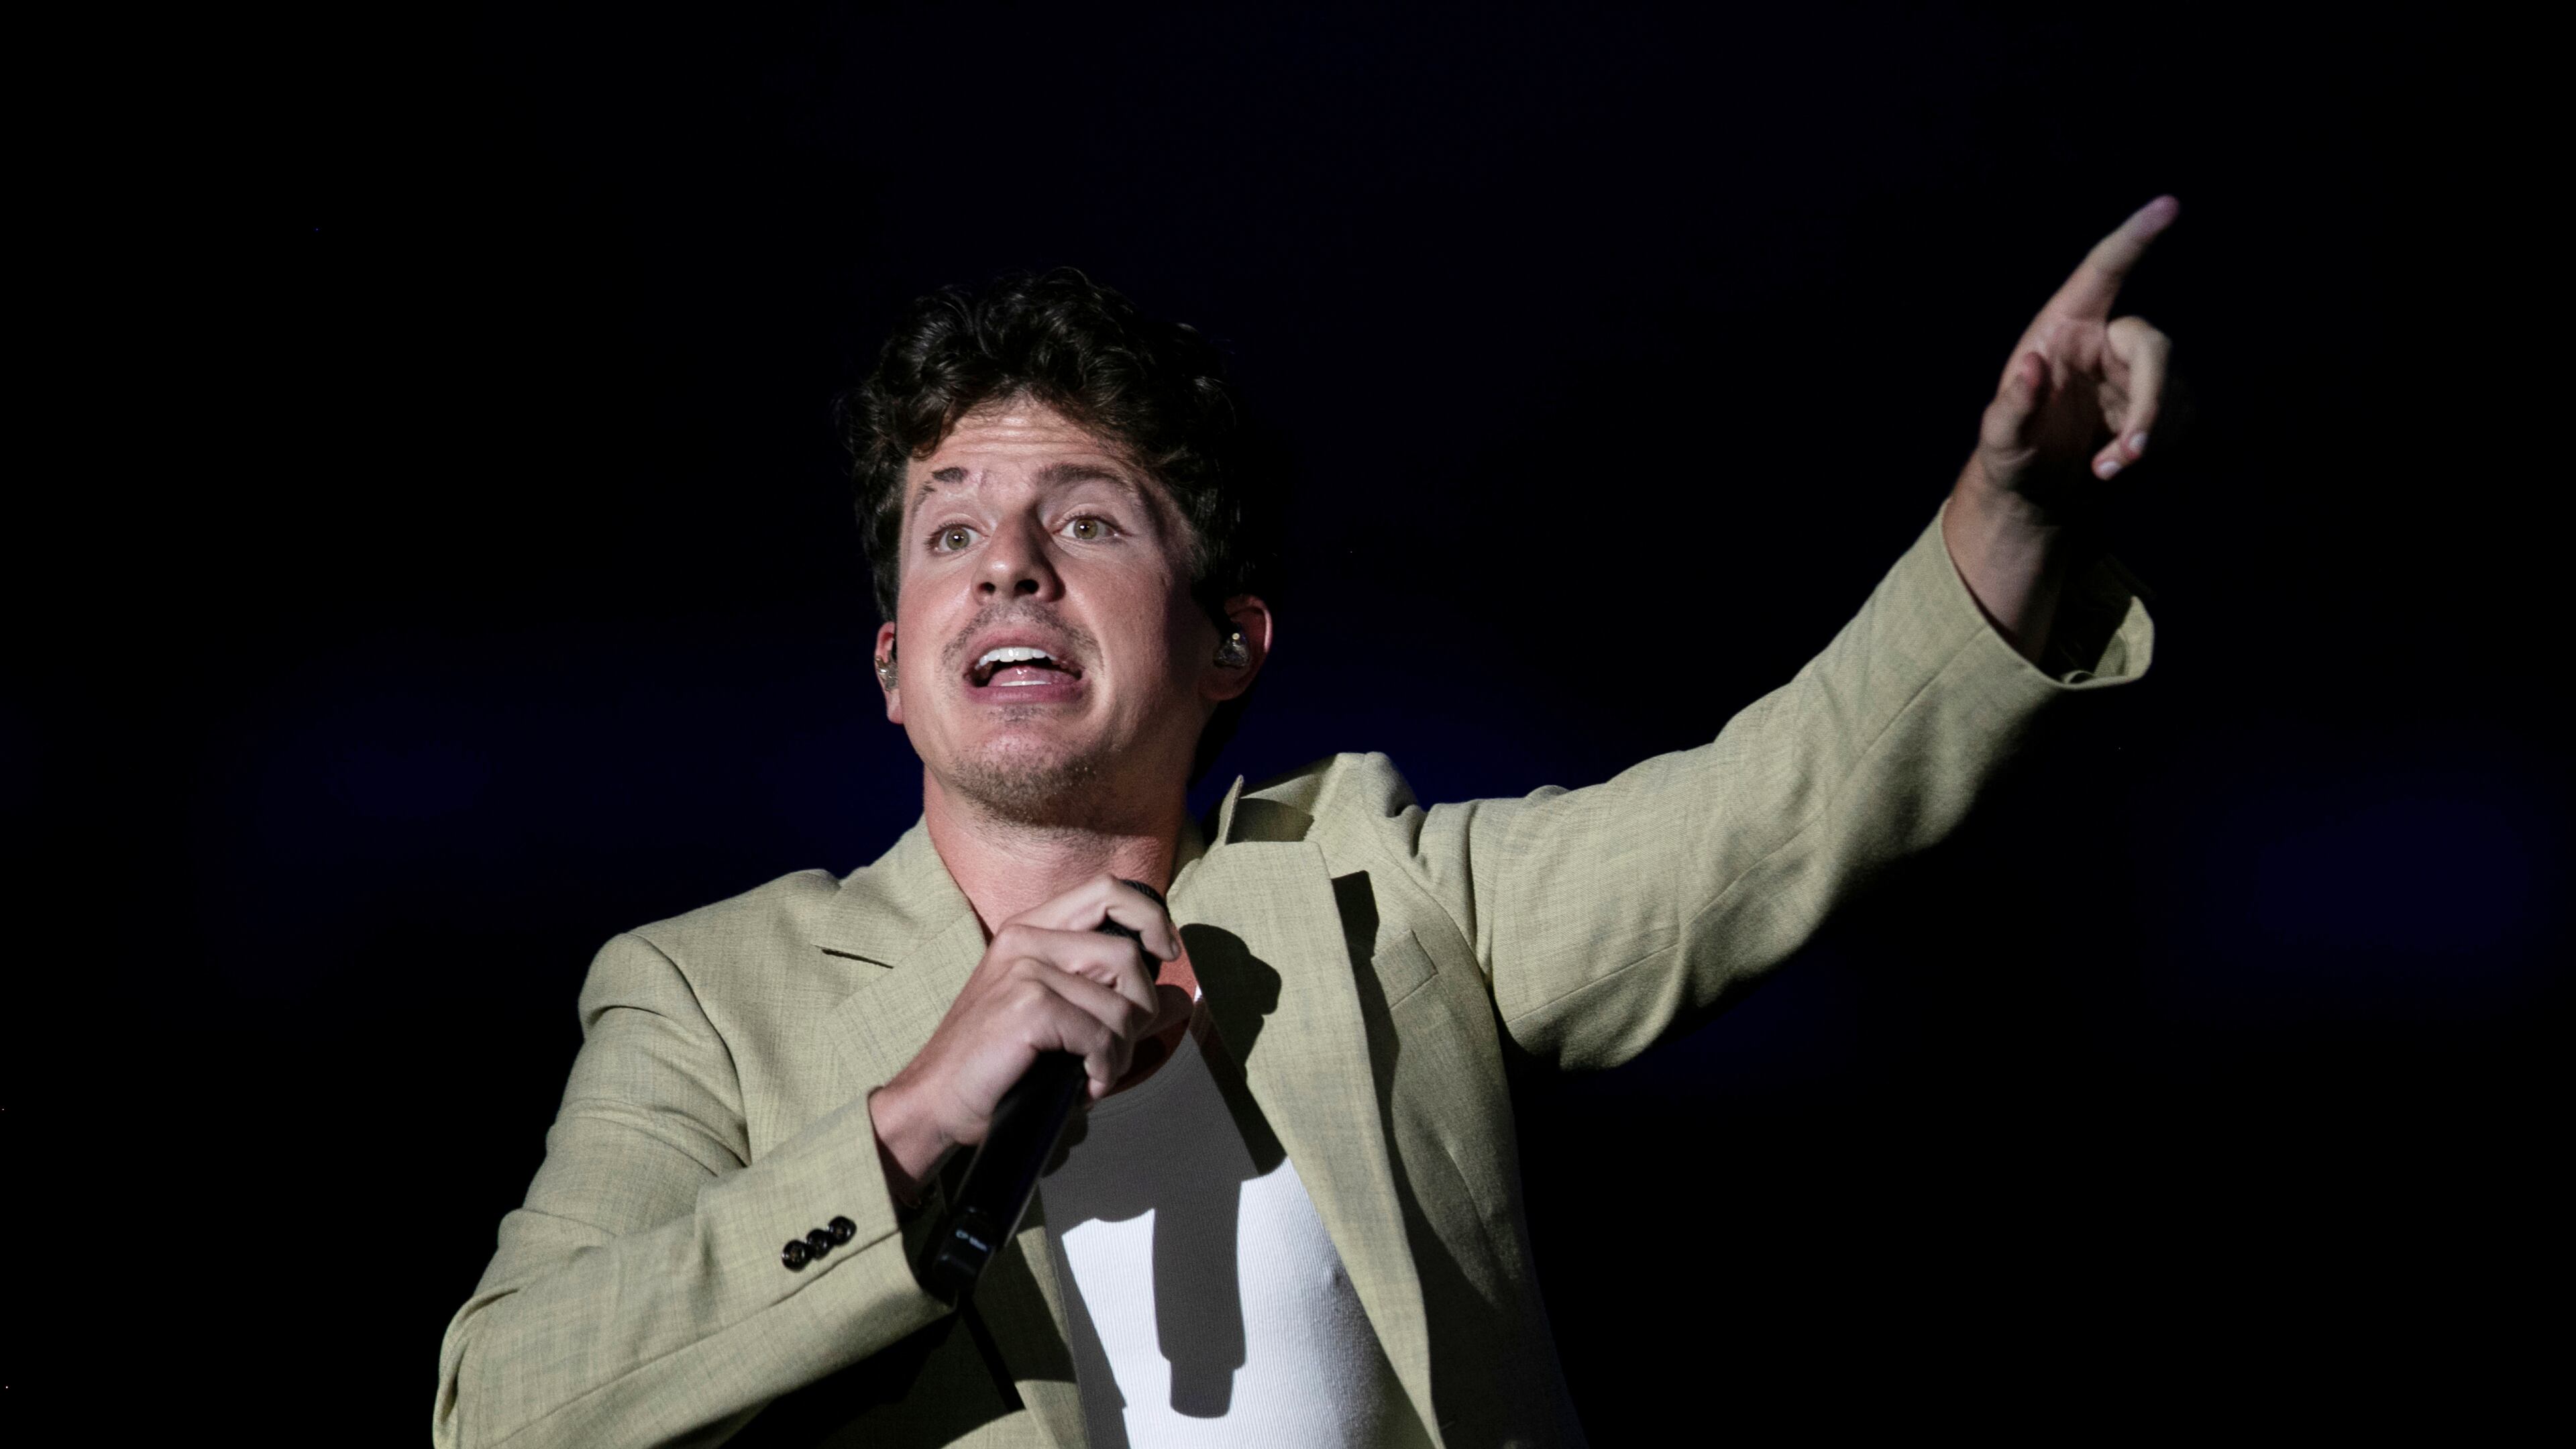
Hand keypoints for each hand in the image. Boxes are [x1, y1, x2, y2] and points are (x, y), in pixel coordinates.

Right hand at [867, 875, 1192, 1200]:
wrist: (934, 1100)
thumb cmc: (995, 1062)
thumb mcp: (1056, 1018)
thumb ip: (1115, 1001)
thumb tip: (1182, 1000)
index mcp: (1030, 930)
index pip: (1107, 891)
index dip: (1150, 916)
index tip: (1168, 952)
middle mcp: (1026, 939)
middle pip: (1126, 954)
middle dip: (1141, 1009)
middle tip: (1117, 1046)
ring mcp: (1025, 969)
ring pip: (1121, 1003)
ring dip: (1122, 1050)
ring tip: (1095, 1072)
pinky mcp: (1028, 1007)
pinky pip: (1102, 1036)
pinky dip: (1104, 1069)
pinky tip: (1084, 1085)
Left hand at [1945, 196, 2178, 659]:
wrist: (2035, 491)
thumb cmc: (2011, 457)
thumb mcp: (1998, 442)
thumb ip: (2010, 408)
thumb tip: (2030, 366)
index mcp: (2065, 326)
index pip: (2103, 271)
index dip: (2135, 237)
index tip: (2169, 205)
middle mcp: (2105, 339)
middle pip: (2155, 348)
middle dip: (2150, 403)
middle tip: (2130, 453)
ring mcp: (2135, 371)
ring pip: (2175, 388)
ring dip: (2150, 434)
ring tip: (2106, 467)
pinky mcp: (2157, 402)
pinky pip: (2182, 414)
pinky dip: (2161, 442)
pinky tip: (2123, 460)